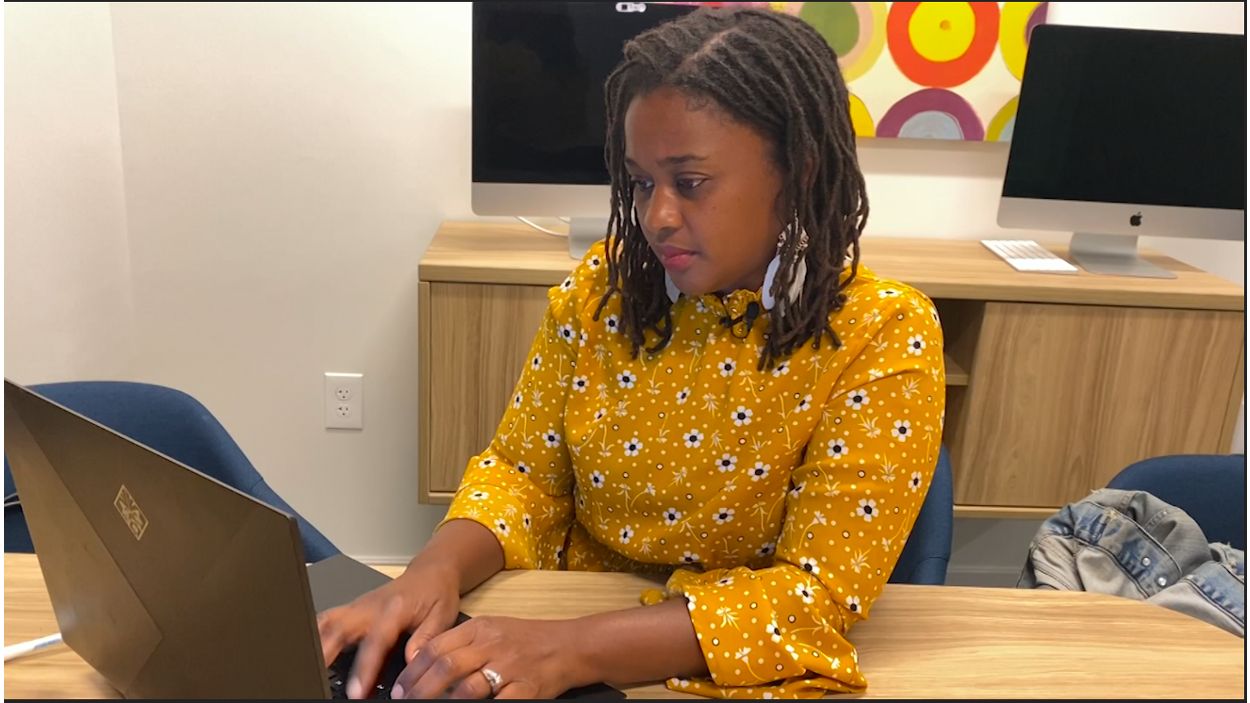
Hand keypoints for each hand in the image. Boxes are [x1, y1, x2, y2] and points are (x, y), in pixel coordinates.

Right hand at [317, 562, 461, 698]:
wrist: (431, 571)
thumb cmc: (436, 592)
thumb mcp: (442, 615)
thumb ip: (426, 639)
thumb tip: (411, 662)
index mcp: (395, 608)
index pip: (375, 640)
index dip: (364, 667)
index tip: (357, 691)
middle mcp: (371, 605)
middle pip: (339, 627)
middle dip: (326, 655)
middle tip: (318, 679)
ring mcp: (358, 606)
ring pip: (328, 622)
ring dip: (316, 643)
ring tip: (309, 668)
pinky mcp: (352, 609)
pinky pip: (327, 620)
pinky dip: (315, 634)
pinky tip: (310, 651)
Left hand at [392, 616, 588, 698]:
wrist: (570, 645)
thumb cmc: (528, 640)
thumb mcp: (493, 630)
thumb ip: (463, 643)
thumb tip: (425, 663)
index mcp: (480, 628)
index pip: (437, 647)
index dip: (413, 670)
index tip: (399, 688)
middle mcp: (492, 644)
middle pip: (446, 666)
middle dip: (419, 689)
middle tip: (404, 702)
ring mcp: (510, 667)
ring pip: (467, 687)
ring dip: (443, 701)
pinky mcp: (526, 688)